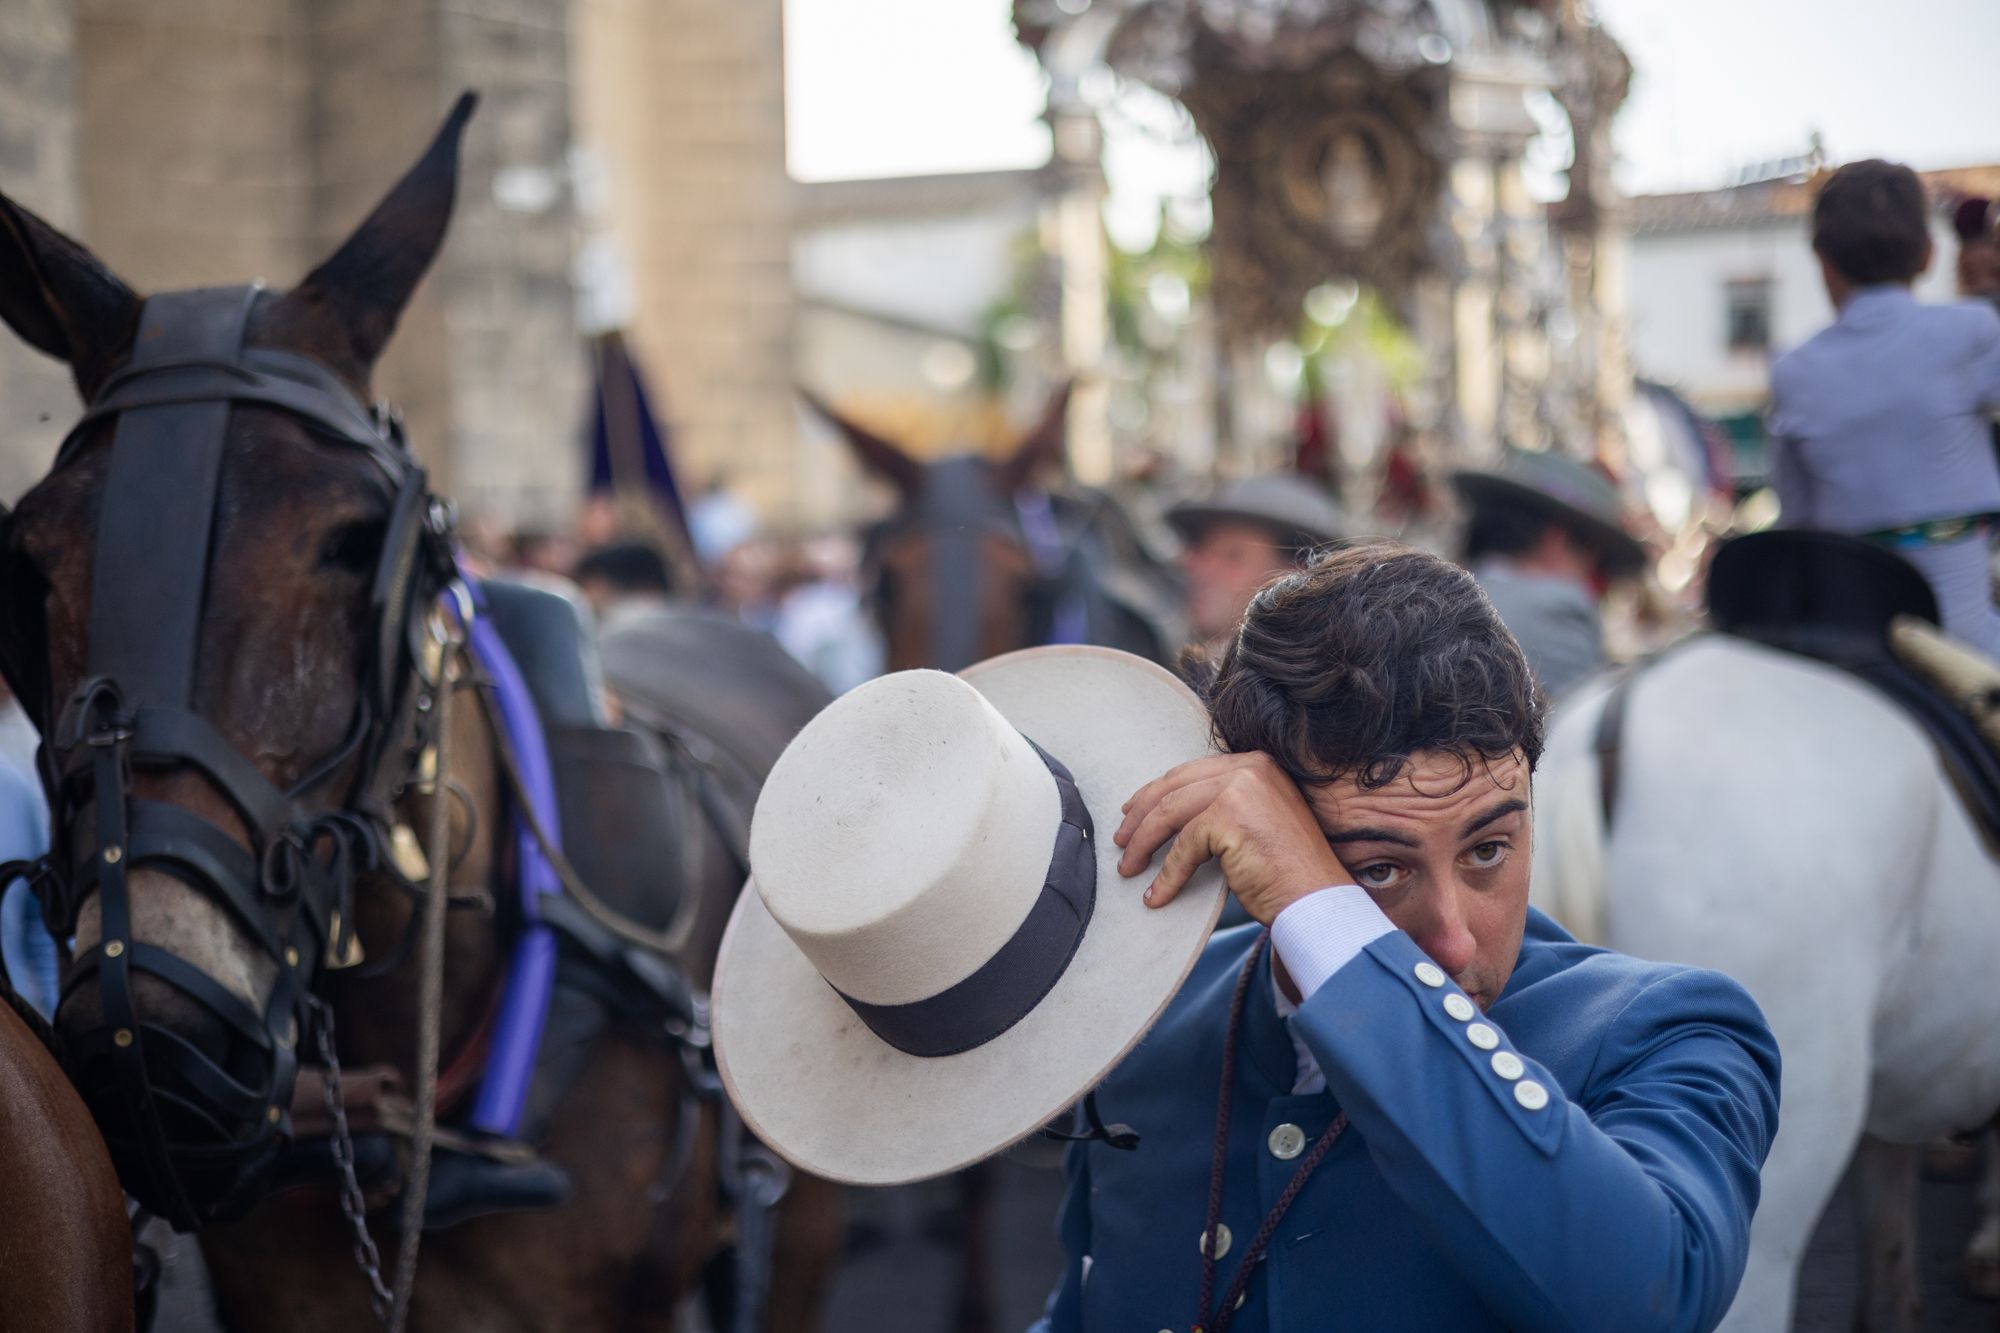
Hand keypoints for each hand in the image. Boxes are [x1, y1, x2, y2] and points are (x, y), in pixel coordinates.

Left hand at [1113, 752, 1352, 927]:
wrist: (1318, 900)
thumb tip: (1169, 815)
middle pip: (1174, 786)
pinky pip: (1182, 848)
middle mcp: (1250, 768)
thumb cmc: (1288, 872)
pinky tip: (1157, 895)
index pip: (1190, 772)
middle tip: (1121, 841)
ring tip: (1128, 868)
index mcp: (1257, 764)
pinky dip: (1166, 876)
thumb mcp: (1255, 823)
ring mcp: (1240, 789)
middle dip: (1140, 816)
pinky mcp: (1229, 818)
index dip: (1155, 792)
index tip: (1132, 812)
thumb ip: (1223, 807)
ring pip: (1169, 814)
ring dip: (1142, 844)